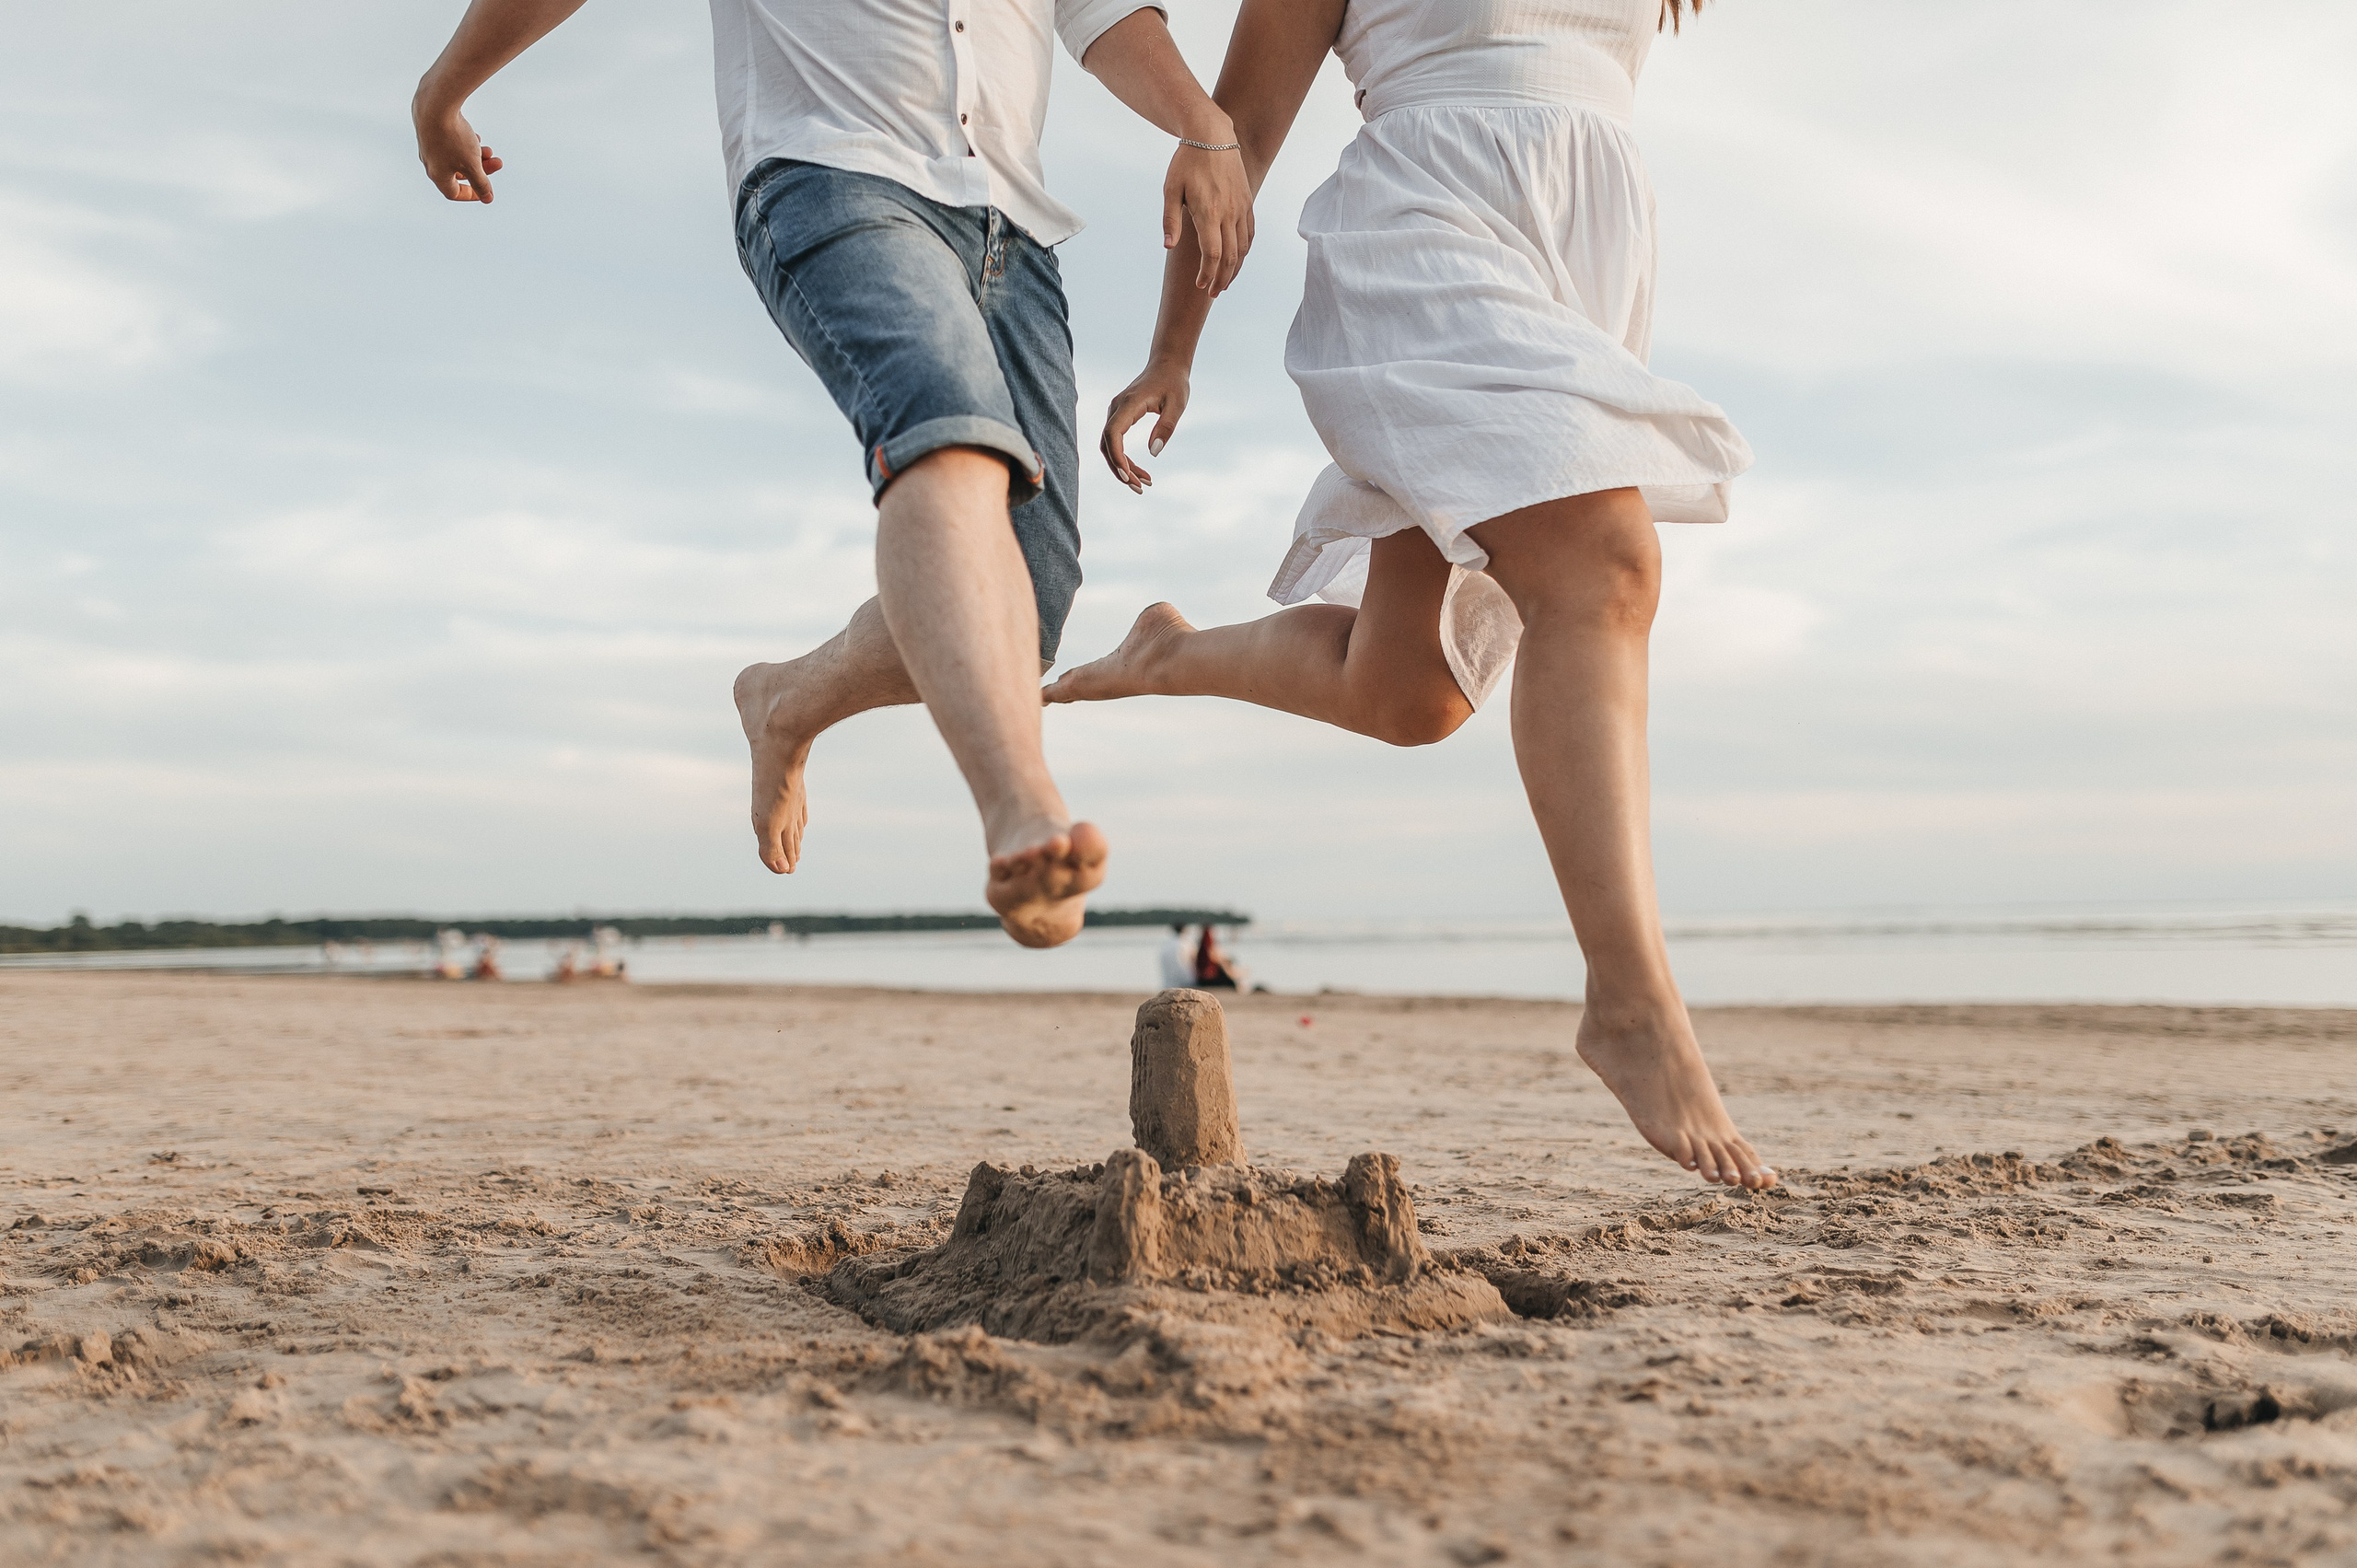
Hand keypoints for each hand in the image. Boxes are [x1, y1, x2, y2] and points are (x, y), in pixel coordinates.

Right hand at [413, 93, 504, 202]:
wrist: (435, 104)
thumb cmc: (454, 138)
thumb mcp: (473, 165)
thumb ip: (481, 183)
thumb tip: (488, 198)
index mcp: (437, 174)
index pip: (454, 192)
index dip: (472, 194)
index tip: (487, 190)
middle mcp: (430, 161)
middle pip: (459, 172)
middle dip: (481, 169)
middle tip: (498, 162)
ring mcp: (429, 144)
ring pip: (457, 155)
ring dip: (476, 155)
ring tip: (489, 150)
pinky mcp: (431, 129)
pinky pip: (451, 141)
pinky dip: (465, 142)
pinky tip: (475, 136)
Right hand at [1101, 359, 1191, 492]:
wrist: (1167, 365)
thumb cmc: (1174, 383)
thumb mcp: (1177, 405)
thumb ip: (1166, 427)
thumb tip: (1153, 453)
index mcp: (1129, 404)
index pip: (1113, 434)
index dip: (1117, 458)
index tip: (1128, 477)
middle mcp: (1117, 408)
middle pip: (1107, 444)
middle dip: (1120, 469)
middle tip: (1139, 488)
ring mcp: (1116, 412)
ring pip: (1109, 445)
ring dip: (1122, 466)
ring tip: (1143, 483)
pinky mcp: (1119, 416)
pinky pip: (1115, 441)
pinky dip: (1124, 458)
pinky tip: (1139, 470)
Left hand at [1162, 144, 1253, 294]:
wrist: (1212, 135)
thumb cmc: (1186, 161)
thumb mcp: (1170, 189)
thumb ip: (1169, 220)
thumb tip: (1168, 247)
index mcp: (1208, 212)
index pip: (1213, 254)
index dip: (1207, 273)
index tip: (1199, 285)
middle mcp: (1228, 213)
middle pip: (1230, 256)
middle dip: (1222, 279)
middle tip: (1212, 293)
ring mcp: (1241, 207)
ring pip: (1243, 247)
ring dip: (1235, 269)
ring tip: (1224, 282)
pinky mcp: (1247, 202)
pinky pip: (1250, 233)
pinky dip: (1245, 250)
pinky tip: (1237, 259)